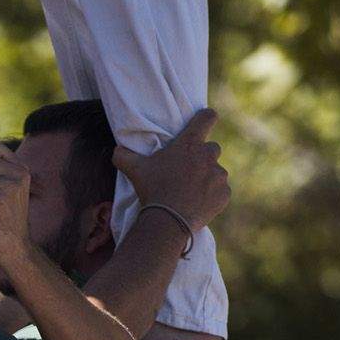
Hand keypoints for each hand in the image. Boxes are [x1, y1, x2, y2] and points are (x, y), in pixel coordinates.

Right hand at [114, 109, 230, 236]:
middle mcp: (208, 155)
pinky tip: (198, 205)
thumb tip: (116, 150)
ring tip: (191, 193)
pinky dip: (213, 197)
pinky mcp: (224, 194)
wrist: (168, 221)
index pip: (207, 117)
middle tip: (188, 172)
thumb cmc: (152, 191)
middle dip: (203, 157)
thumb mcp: (135, 170)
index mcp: (189, 143)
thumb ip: (124, 156)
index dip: (206, 117)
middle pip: (212, 148)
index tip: (205, 121)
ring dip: (208, 179)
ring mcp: (218, 175)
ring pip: (217, 172)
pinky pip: (221, 192)